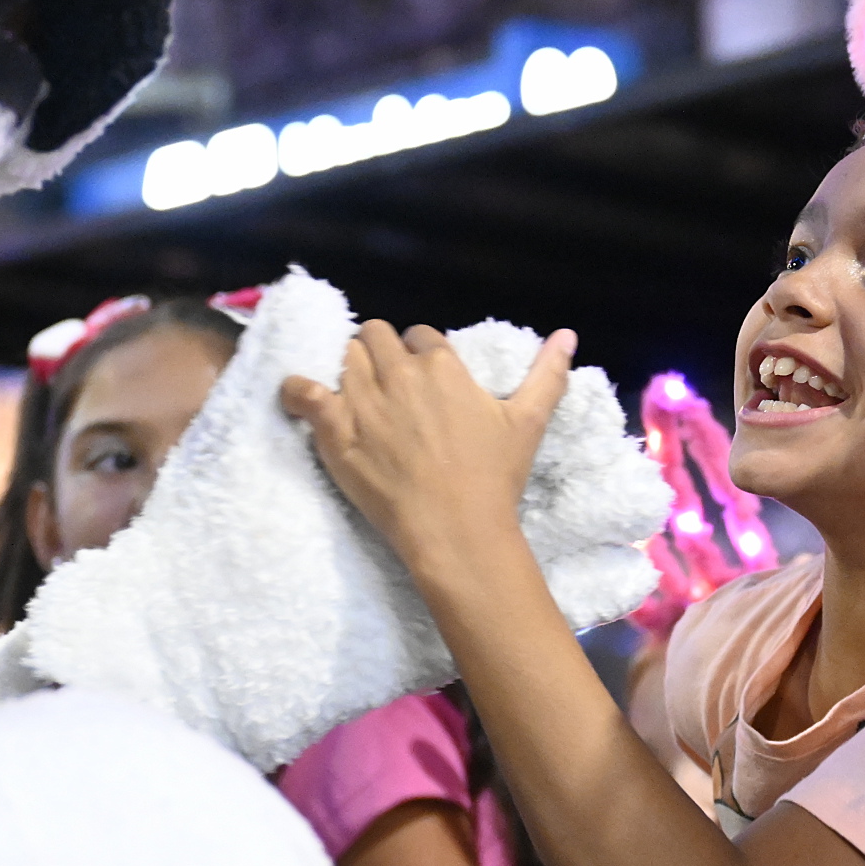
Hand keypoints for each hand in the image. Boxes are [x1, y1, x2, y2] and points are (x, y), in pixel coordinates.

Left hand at [279, 321, 576, 573]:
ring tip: (355, 395)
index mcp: (443, 366)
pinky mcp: (334, 429)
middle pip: (375, 336)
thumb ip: (546, 375)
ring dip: (348, 369)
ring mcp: (363, 400)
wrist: (456, 529)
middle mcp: (400, 374)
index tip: (421, 378)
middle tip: (385, 385)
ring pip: (344, 357)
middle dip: (379, 352)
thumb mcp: (527, 423)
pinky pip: (302, 391)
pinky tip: (300, 396)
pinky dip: (296, 389)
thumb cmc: (493, 479)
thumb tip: (568, 335)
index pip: (420, 335)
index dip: (418, 353)